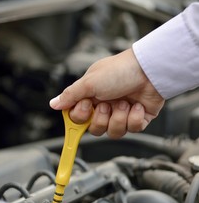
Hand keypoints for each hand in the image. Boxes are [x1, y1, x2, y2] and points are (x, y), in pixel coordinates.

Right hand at [50, 48, 164, 138]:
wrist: (150, 70)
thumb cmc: (119, 70)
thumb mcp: (89, 82)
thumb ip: (70, 95)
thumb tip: (53, 103)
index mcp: (90, 97)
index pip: (77, 118)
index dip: (79, 118)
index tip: (84, 109)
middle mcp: (104, 106)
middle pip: (94, 129)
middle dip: (101, 118)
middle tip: (106, 104)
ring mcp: (120, 113)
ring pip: (113, 132)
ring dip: (118, 118)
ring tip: (124, 102)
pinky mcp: (137, 118)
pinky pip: (131, 129)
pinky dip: (134, 118)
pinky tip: (136, 105)